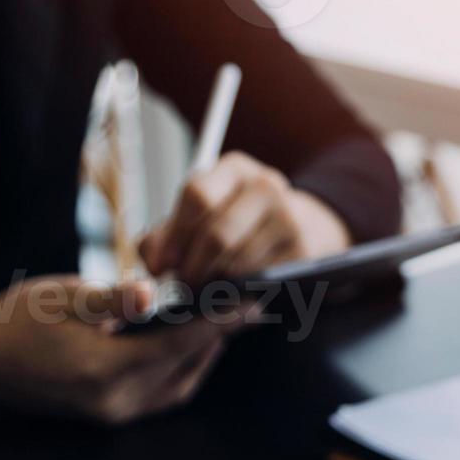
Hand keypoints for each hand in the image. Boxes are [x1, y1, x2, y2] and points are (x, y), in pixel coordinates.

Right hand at [0, 276, 255, 428]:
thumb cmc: (7, 326)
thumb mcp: (61, 298)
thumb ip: (113, 300)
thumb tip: (151, 293)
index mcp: (105, 371)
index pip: (183, 343)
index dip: (222, 321)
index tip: (251, 302)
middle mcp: (115, 402)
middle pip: (189, 368)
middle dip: (220, 338)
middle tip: (243, 308)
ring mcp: (111, 414)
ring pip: (179, 386)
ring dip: (203, 355)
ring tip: (220, 322)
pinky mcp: (106, 416)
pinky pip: (160, 394)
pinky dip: (180, 369)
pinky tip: (183, 344)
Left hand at [140, 151, 351, 284]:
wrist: (302, 227)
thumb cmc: (239, 223)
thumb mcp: (200, 217)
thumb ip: (165, 236)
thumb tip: (154, 263)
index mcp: (234, 169)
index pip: (197, 195)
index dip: (173, 236)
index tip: (160, 265)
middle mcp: (266, 185)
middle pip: (216, 234)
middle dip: (192, 268)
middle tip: (183, 287)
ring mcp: (290, 216)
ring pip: (237, 262)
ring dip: (216, 283)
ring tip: (208, 288)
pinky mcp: (305, 248)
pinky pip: (261, 279)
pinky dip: (242, 290)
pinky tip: (235, 290)